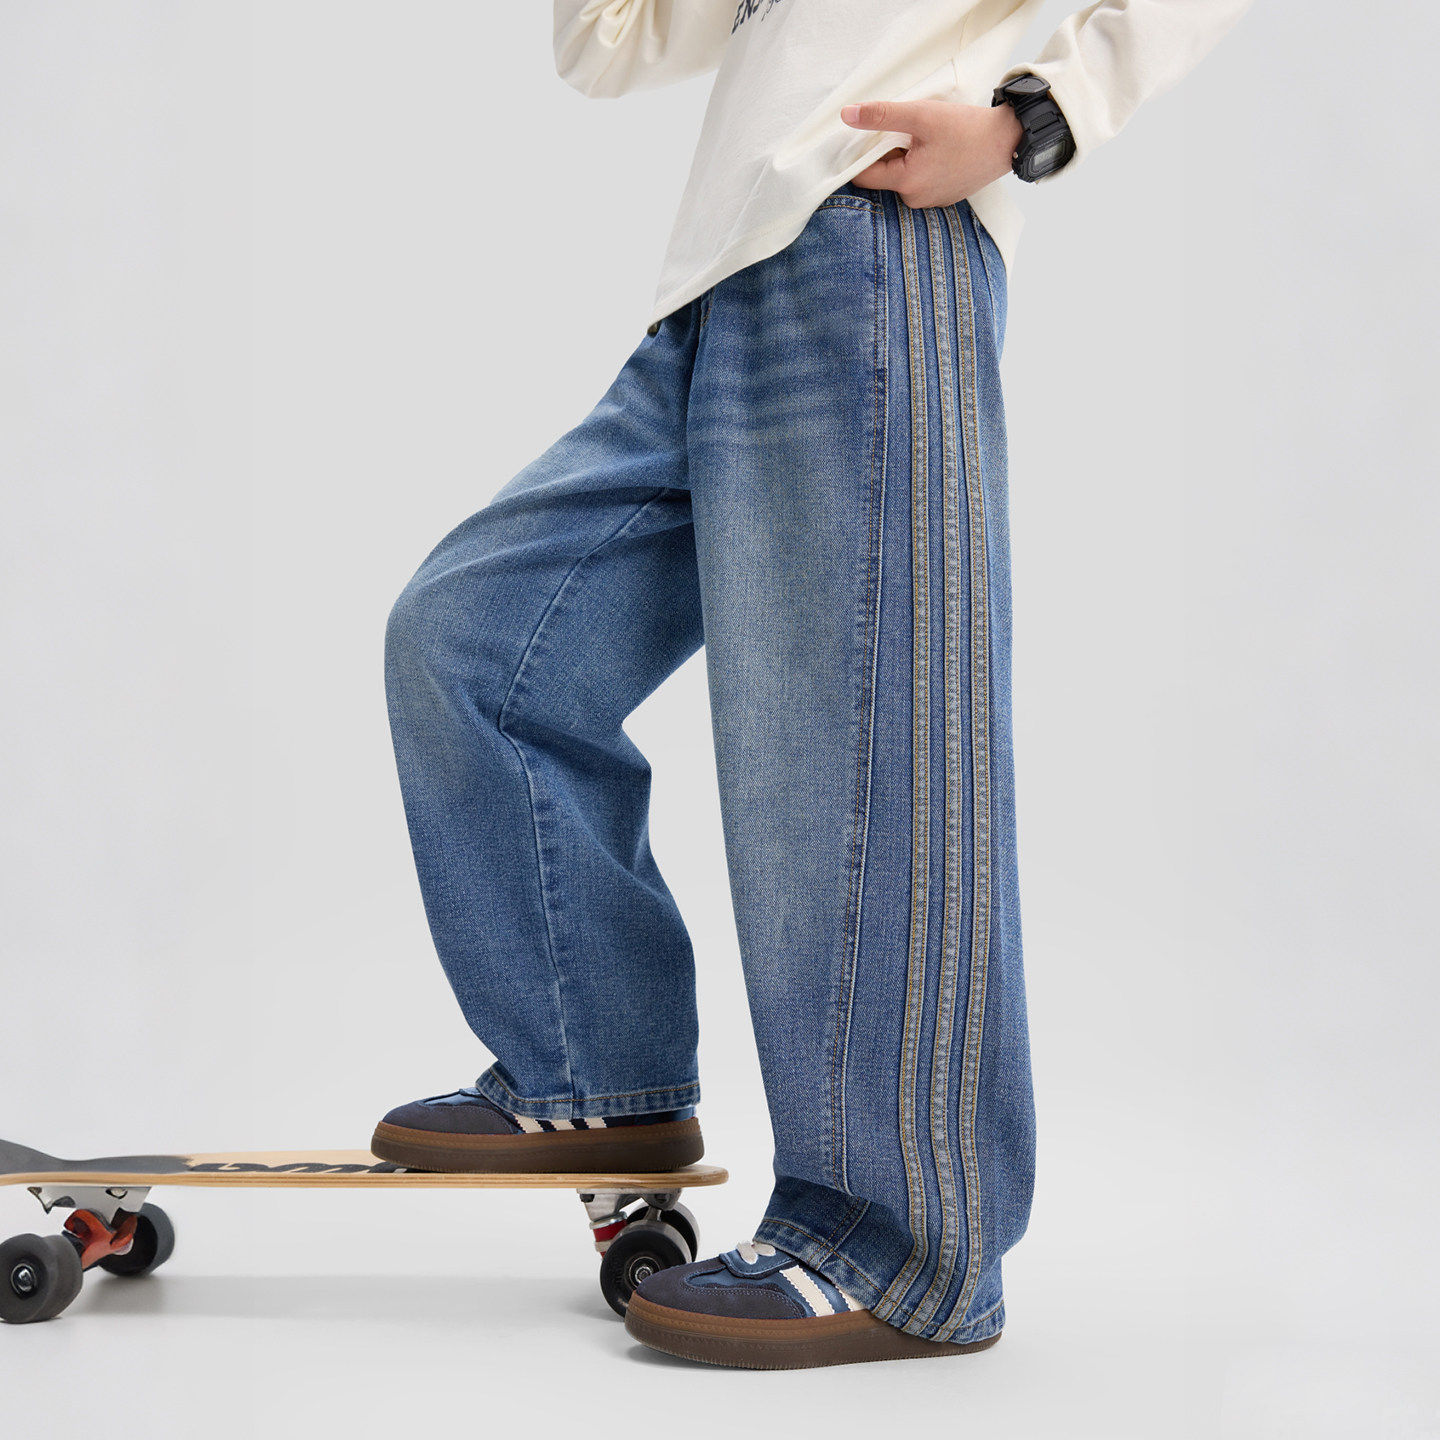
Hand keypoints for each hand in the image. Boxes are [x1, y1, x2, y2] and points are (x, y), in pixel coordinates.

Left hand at [840, 100, 1022, 207]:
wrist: (1008, 141)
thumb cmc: (968, 129)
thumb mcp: (921, 115)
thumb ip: (882, 115)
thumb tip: (847, 115)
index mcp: (907, 183)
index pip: (863, 176)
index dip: (858, 154)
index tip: (864, 134)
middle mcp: (915, 200)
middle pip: (883, 177)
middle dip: (884, 153)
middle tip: (901, 129)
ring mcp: (931, 201)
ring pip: (902, 178)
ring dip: (904, 158)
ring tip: (922, 137)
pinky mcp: (944, 197)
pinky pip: (920, 181)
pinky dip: (920, 165)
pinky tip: (936, 148)